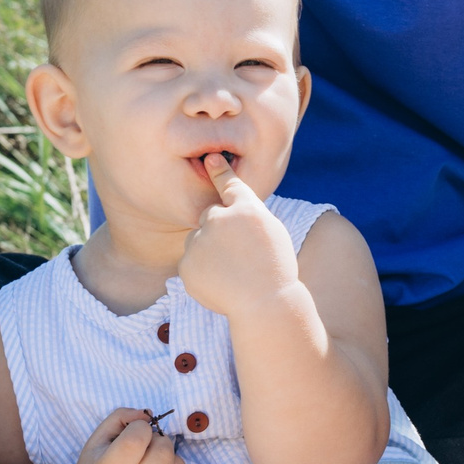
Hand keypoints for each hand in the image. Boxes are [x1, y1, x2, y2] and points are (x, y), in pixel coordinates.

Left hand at [177, 155, 301, 322]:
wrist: (264, 304)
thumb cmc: (276, 270)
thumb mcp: (273, 233)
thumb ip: (249, 218)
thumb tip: (227, 214)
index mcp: (246, 208)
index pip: (229, 184)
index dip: (219, 170)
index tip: (209, 159)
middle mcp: (220, 219)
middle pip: (210, 216)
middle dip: (218, 229)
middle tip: (238, 254)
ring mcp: (200, 241)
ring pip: (198, 241)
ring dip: (209, 251)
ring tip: (232, 272)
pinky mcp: (187, 264)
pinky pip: (191, 263)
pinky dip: (202, 272)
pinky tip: (221, 284)